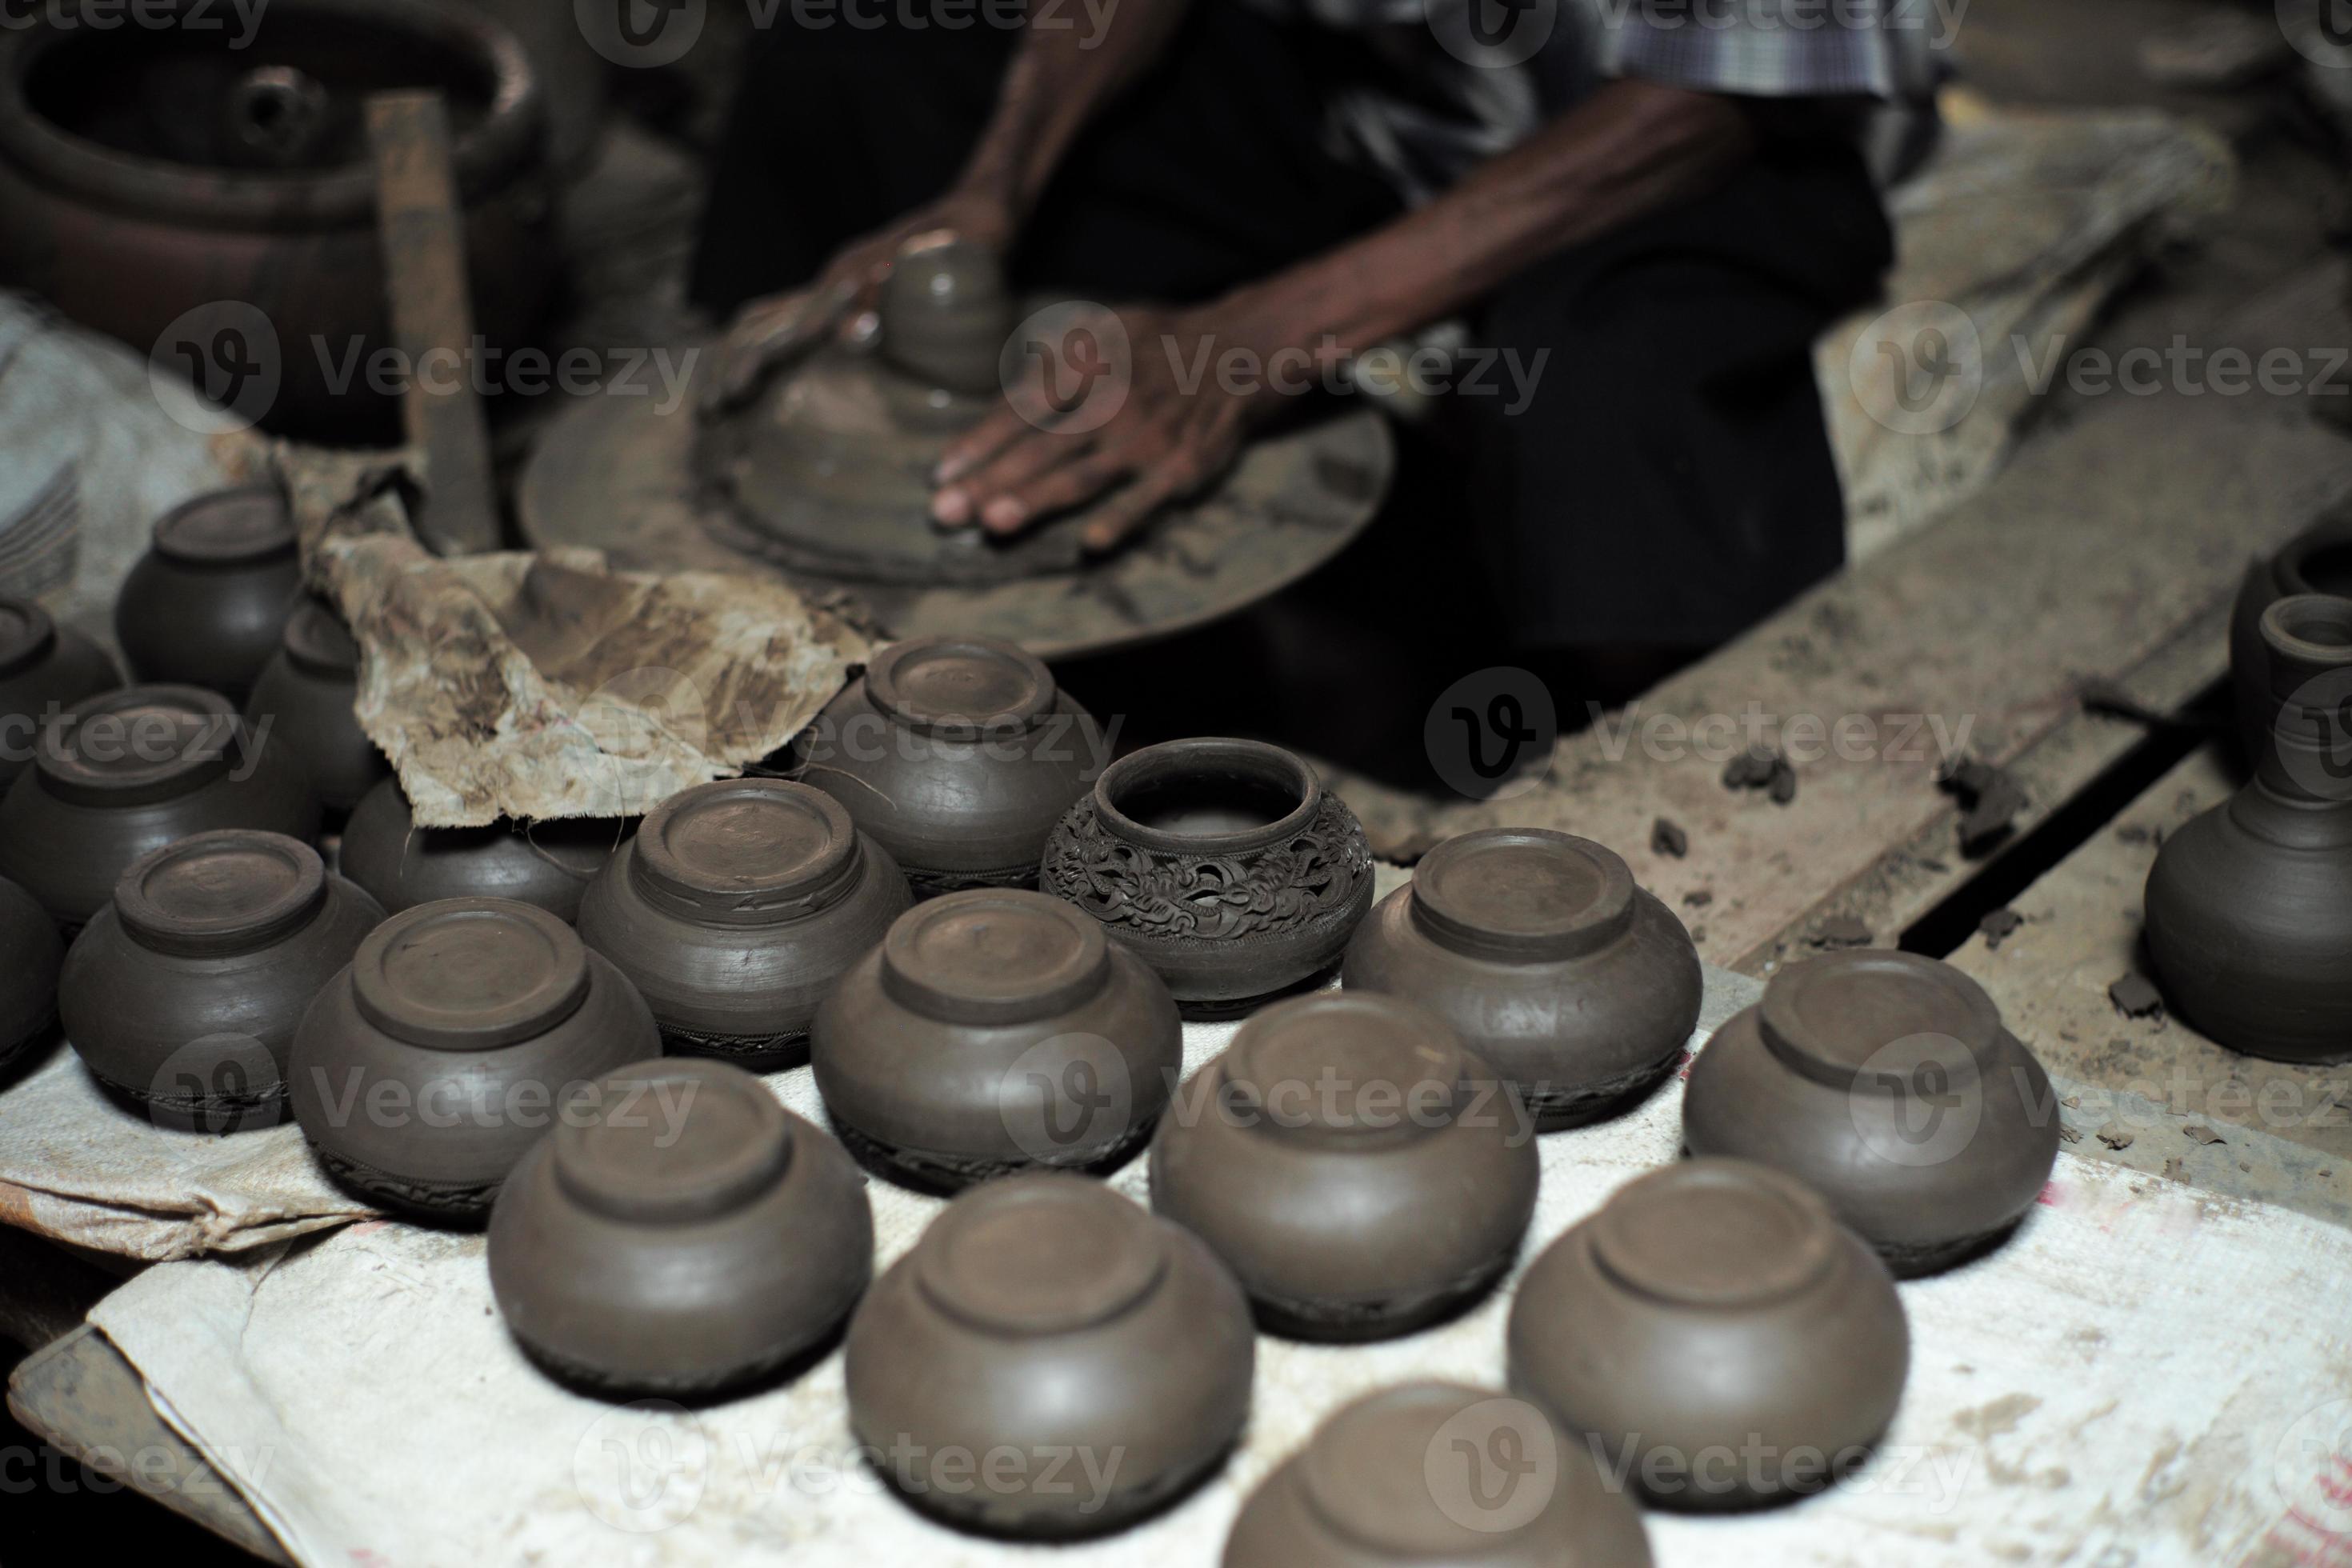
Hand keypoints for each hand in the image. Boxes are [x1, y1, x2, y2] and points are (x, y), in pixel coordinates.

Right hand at [701, 187, 1015, 416]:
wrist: (981, 212)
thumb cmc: (970, 247)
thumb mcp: (940, 271)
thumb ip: (897, 295)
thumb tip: (852, 330)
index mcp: (845, 280)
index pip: (781, 325)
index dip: (751, 362)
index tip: (729, 396)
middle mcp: (831, 280)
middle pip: (760, 322)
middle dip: (729, 365)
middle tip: (706, 410)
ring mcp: (836, 282)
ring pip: (768, 317)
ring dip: (737, 355)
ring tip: (715, 397)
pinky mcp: (846, 288)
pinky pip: (790, 317)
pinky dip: (763, 344)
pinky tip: (755, 373)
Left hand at [931, 303, 1288, 553]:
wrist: (1240, 347)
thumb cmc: (1161, 343)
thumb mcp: (1106, 329)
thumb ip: (1058, 359)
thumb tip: (1011, 382)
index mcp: (1085, 366)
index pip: (1021, 409)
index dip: (978, 442)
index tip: (941, 475)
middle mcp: (1109, 401)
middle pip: (1039, 448)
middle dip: (988, 482)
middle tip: (945, 514)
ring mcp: (1145, 437)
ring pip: (1082, 474)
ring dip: (1037, 499)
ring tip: (995, 523)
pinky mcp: (1181, 467)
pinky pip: (1147, 498)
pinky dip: (1121, 518)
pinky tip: (1091, 542)